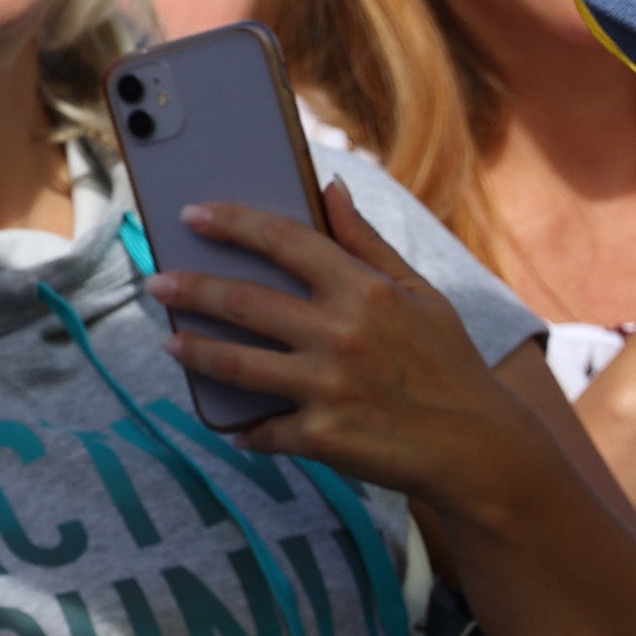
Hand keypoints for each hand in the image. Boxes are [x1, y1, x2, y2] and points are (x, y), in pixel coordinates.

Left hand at [152, 189, 545, 508]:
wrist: (478, 447)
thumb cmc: (450, 363)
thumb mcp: (420, 293)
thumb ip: (368, 241)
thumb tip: (330, 189)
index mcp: (365, 290)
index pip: (284, 241)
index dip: (233, 223)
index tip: (194, 216)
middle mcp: (341, 334)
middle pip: (243, 302)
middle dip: (189, 289)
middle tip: (157, 283)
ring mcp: (327, 387)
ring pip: (236, 365)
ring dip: (194, 351)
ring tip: (172, 344)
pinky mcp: (321, 437)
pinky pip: (264, 430)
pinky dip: (249, 428)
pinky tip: (238, 424)